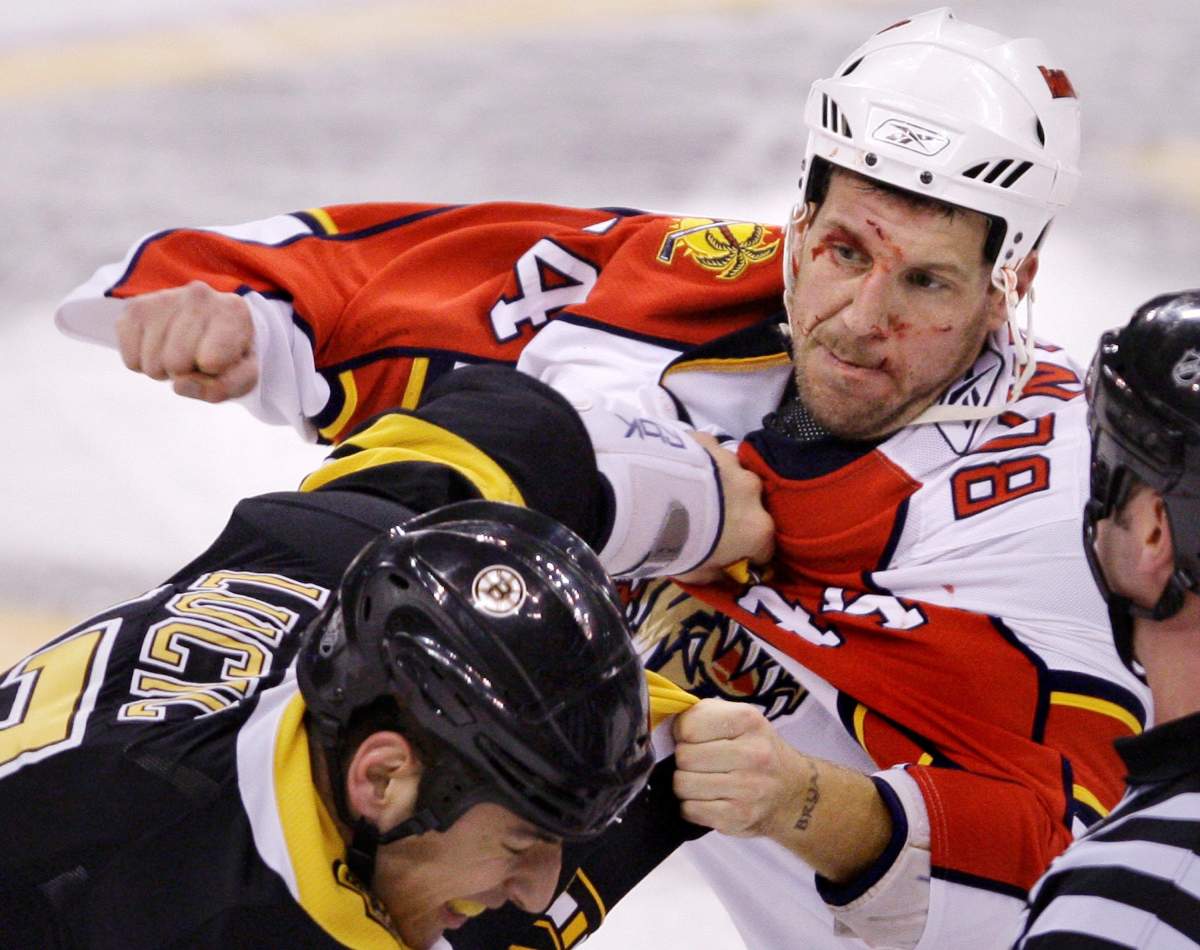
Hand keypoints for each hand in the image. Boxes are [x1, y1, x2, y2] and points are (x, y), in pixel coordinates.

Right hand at [116, 281, 256, 401]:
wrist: (211, 323)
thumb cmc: (231, 354)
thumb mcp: (243, 377)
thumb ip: (223, 388)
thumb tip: (179, 385)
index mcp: (233, 311)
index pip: (212, 360)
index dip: (214, 372)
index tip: (222, 359)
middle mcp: (198, 296)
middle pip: (176, 364)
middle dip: (186, 372)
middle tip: (197, 358)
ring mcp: (163, 298)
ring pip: (151, 365)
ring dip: (165, 370)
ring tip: (180, 352)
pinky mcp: (135, 308)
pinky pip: (131, 361)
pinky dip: (145, 364)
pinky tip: (161, 347)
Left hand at [672, 698, 795, 838]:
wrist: (793, 792)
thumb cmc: (755, 749)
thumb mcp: (738, 719)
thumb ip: (702, 714)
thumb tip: (662, 722)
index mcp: (747, 720)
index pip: (688, 726)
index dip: (683, 733)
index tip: (693, 738)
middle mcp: (752, 753)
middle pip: (684, 757)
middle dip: (684, 761)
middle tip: (698, 763)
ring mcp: (748, 788)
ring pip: (683, 785)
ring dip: (686, 784)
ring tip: (702, 781)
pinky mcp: (739, 817)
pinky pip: (690, 810)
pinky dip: (691, 806)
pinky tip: (707, 799)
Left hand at [673, 432, 772, 583]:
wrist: (648, 497)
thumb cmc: (676, 544)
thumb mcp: (695, 573)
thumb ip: (714, 572)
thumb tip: (721, 571)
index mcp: (757, 530)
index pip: (765, 549)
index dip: (748, 554)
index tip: (730, 555)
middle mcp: (753, 492)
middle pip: (749, 506)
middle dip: (732, 513)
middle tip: (703, 519)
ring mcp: (732, 462)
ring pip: (729, 475)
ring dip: (715, 483)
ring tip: (685, 489)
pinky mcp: (707, 440)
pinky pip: (706, 453)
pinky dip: (695, 460)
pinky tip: (673, 467)